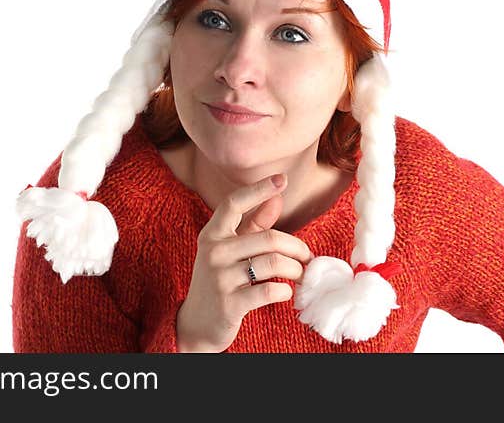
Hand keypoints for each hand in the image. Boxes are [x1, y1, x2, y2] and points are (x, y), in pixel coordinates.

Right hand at [176, 173, 313, 352]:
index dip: (258, 189)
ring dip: (295, 270)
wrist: (196, 325)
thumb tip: (276, 198)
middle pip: (268, 238)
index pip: (233, 203)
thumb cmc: (220, 280)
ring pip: (273, 263)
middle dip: (296, 247)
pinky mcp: (229, 304)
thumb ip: (253, 224)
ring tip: (299, 275)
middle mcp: (212, 252)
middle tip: (307, 257)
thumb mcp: (231, 250)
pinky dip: (284, 291)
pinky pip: (269, 291)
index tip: (281, 179)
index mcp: (212, 234)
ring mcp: (219, 278)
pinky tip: (285, 292)